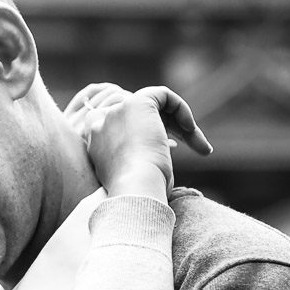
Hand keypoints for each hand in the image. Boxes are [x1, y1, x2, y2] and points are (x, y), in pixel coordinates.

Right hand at [64, 83, 211, 197]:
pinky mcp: (137, 102)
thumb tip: (154, 150)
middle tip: (184, 146)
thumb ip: (130, 157)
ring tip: (198, 144)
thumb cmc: (133, 195)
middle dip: (165, 127)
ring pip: (153, 105)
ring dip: (177, 122)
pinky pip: (164, 95)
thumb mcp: (124, 176)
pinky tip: (191, 131)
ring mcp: (116, 109)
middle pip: (139, 113)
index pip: (123, 124)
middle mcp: (99, 120)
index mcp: (92, 139)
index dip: (147, 135)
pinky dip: (181, 108)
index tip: (166, 153)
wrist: (133, 190)